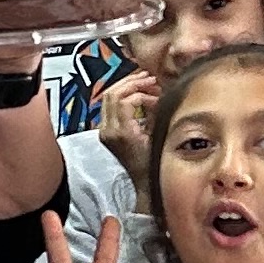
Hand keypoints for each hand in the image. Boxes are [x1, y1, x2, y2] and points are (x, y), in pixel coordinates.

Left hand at [96, 67, 161, 182]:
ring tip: (146, 83)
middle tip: (149, 78)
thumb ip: (154, 114)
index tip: (156, 93)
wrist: (145, 184)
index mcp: (120, 132)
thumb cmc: (156, 165)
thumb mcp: (158, 137)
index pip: (123, 99)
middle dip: (131, 82)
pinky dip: (124, 97)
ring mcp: (104, 131)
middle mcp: (107, 130)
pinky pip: (111, 106)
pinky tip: (140, 96)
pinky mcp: (106, 132)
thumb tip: (155, 95)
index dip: (141, 91)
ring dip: (127, 87)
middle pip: (111, 94)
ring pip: (108, 97)